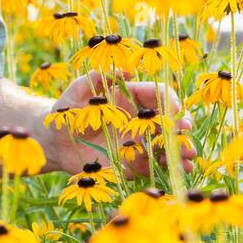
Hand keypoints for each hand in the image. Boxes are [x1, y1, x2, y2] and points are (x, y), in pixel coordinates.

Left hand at [46, 69, 195, 177]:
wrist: (55, 142)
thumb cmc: (64, 112)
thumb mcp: (74, 93)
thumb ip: (93, 79)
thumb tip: (123, 70)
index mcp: (130, 96)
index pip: (159, 95)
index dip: (171, 103)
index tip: (175, 116)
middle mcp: (139, 118)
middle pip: (170, 120)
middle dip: (182, 130)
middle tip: (186, 142)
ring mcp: (138, 140)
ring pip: (167, 143)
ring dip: (180, 152)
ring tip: (187, 161)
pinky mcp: (133, 160)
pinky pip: (153, 163)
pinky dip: (164, 167)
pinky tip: (172, 172)